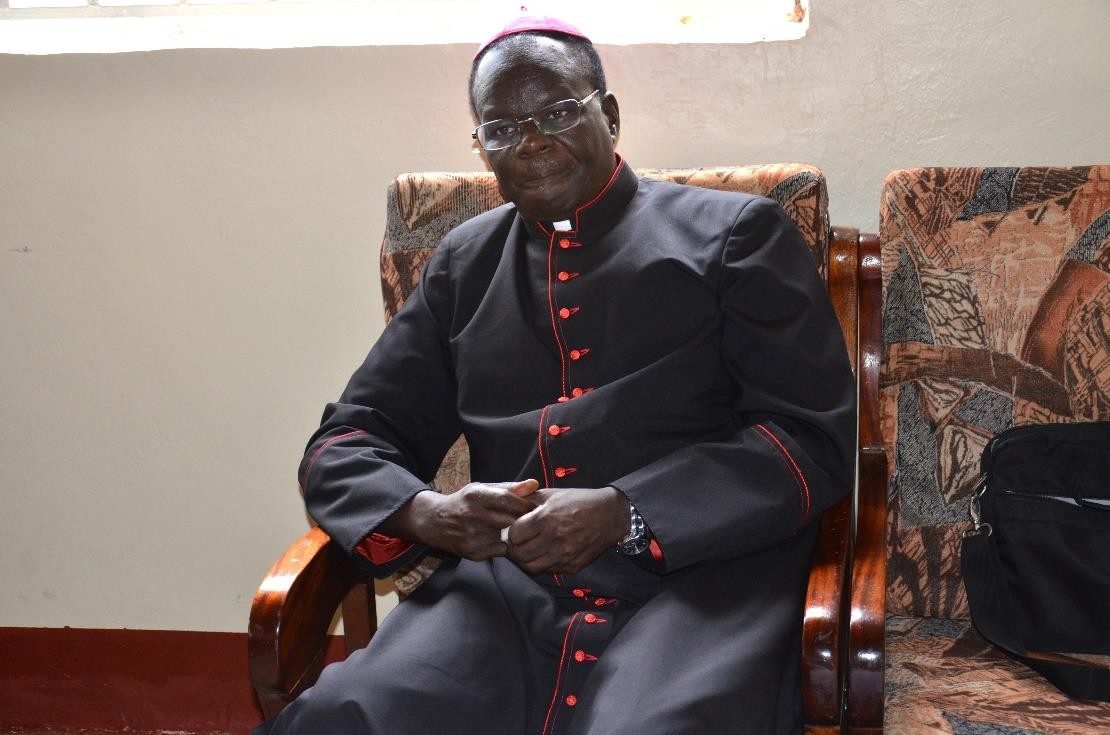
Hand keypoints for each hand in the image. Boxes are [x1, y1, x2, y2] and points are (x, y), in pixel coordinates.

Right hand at [381, 479, 538, 560]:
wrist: (435, 522)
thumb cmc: (464, 502)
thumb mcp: (482, 489)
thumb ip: (509, 488)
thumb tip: (535, 484)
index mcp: (476, 496)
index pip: (509, 500)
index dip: (525, 504)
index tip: (534, 507)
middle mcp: (472, 515)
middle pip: (510, 520)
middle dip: (523, 520)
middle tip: (531, 520)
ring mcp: (471, 536)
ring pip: (507, 536)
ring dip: (512, 533)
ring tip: (509, 528)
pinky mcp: (471, 552)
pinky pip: (500, 550)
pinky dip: (502, 545)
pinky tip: (495, 538)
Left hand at [506, 486, 627, 573]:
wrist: (610, 516)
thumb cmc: (579, 501)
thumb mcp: (553, 494)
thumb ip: (528, 498)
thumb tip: (508, 504)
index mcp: (547, 518)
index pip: (515, 535)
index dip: (511, 533)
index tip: (515, 530)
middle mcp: (555, 538)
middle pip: (520, 554)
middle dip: (514, 549)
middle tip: (517, 544)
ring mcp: (564, 555)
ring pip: (531, 567)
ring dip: (526, 560)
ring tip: (528, 551)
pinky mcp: (572, 566)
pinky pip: (548, 571)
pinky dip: (542, 564)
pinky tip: (544, 554)